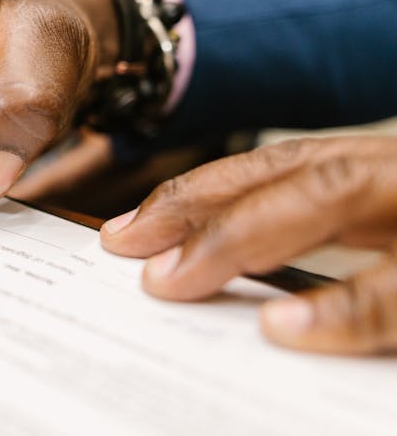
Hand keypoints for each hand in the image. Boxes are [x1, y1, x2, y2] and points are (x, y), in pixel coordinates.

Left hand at [100, 135, 396, 354]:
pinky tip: (281, 326)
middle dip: (200, 206)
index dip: (199, 192)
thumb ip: (328, 247)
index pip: (278, 169)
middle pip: (291, 175)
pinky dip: (342, 308)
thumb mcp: (391, 239)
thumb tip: (231, 283)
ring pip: (333, 195)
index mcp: (379, 173)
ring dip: (244, 236)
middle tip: (126, 247)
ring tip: (173, 279)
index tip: (128, 230)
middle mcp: (396, 177)